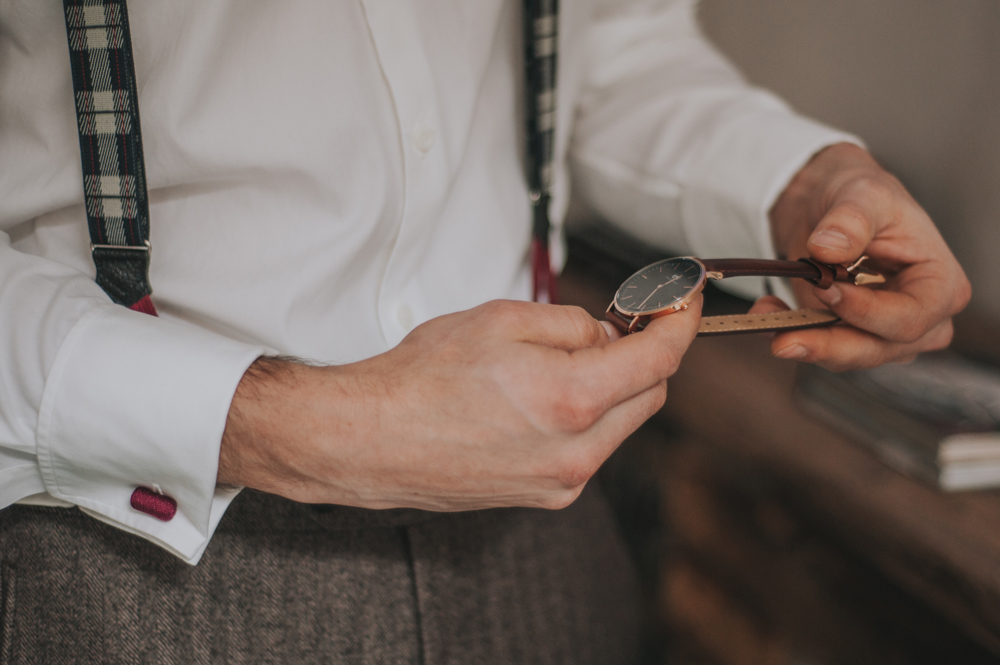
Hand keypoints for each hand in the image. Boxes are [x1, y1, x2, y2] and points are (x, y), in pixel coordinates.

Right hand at [218, 297, 700, 509]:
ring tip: (561, 360)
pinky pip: (588, 449)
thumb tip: (605, 336)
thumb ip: (571, 324)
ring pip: (620, 424)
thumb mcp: (501, 319)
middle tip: (618, 322)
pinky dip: (586, 417)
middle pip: (649, 394)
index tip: (683, 299)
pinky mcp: (543, 497)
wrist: (371, 440)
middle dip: (644, 353)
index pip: (659, 358)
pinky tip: (542, 399)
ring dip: (613, 387)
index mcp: (572, 400)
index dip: (680, 320)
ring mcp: (561, 482)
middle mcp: (576, 453)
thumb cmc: (421, 379)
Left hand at [758, 143, 970, 370]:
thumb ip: (851, 220)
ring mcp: (882, 333)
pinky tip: (767, 311)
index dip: (868, 313)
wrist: (828, 204)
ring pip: (845, 356)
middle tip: (783, 336)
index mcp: (940, 286)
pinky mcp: (847, 337)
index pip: (910, 318)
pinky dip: (789, 332)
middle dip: (828, 344)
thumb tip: (828, 249)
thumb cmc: (862, 198)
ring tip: (764, 315)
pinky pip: (819, 347)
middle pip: (877, 349)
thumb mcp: (863, 194)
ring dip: (801, 340)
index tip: (828, 291)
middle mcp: (919, 320)